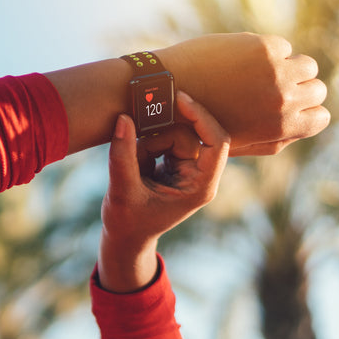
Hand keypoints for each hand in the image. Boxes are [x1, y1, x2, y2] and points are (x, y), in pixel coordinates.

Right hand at [97, 91, 229, 292]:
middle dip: (161, 137)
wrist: (125, 237)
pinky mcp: (176, 164)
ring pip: (174, 135)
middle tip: (138, 144)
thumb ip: (122, 155)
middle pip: (190, 135)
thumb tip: (124, 119)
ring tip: (135, 169)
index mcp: (200, 188)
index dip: (202, 117)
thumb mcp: (121, 190)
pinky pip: (164, 140)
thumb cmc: (127, 222)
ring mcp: (189, 169)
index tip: (180, 100)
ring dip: (148, 145)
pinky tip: (139, 168)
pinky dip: (145, 148)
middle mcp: (200, 176)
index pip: (216, 143)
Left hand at [158, 33, 328, 153]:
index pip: (322, 117)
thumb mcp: (242, 143)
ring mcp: (277, 72)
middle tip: (278, 87)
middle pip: (318, 88)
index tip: (294, 107)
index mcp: (281, 128)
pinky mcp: (264, 48)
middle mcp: (284, 100)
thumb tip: (304, 124)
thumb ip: (276, 138)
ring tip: (266, 72)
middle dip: (302, 88)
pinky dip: (269, 52)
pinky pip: (284, 46)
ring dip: (291, 67)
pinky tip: (245, 60)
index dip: (308, 111)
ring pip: (307, 65)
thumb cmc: (203, 124)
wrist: (171, 92)